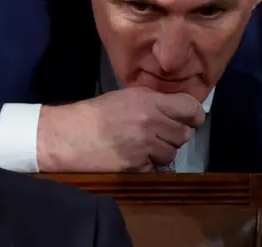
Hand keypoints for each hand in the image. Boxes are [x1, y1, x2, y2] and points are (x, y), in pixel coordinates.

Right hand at [36, 87, 204, 171]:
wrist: (67, 136)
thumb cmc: (97, 113)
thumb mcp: (129, 96)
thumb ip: (157, 101)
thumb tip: (182, 109)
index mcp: (150, 102)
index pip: (191, 108)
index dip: (194, 115)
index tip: (192, 119)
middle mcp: (151, 123)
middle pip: (185, 133)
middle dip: (177, 134)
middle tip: (162, 133)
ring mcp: (144, 146)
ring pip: (172, 152)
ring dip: (163, 150)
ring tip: (145, 145)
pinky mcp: (136, 166)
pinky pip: (156, 166)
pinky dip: (149, 163)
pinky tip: (135, 155)